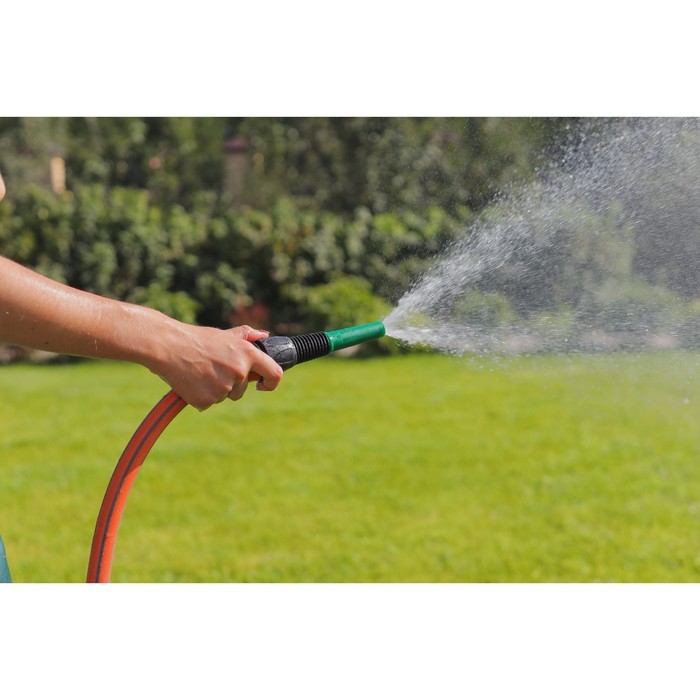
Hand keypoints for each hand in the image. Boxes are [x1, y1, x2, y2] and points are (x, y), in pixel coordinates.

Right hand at [148, 324, 283, 410]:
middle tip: (212, 368)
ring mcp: (223, 388)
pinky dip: (201, 396)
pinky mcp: (207, 400)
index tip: (263, 385)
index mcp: (247, 354)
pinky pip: (209, 403)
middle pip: (242, 389)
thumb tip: (265, 336)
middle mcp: (239, 372)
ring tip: (200, 372)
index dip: (271, 383)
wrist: (168, 347)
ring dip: (216, 389)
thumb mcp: (225, 334)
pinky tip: (192, 381)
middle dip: (231, 383)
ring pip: (225, 396)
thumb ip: (247, 336)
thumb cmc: (197, 339)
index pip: (274, 374)